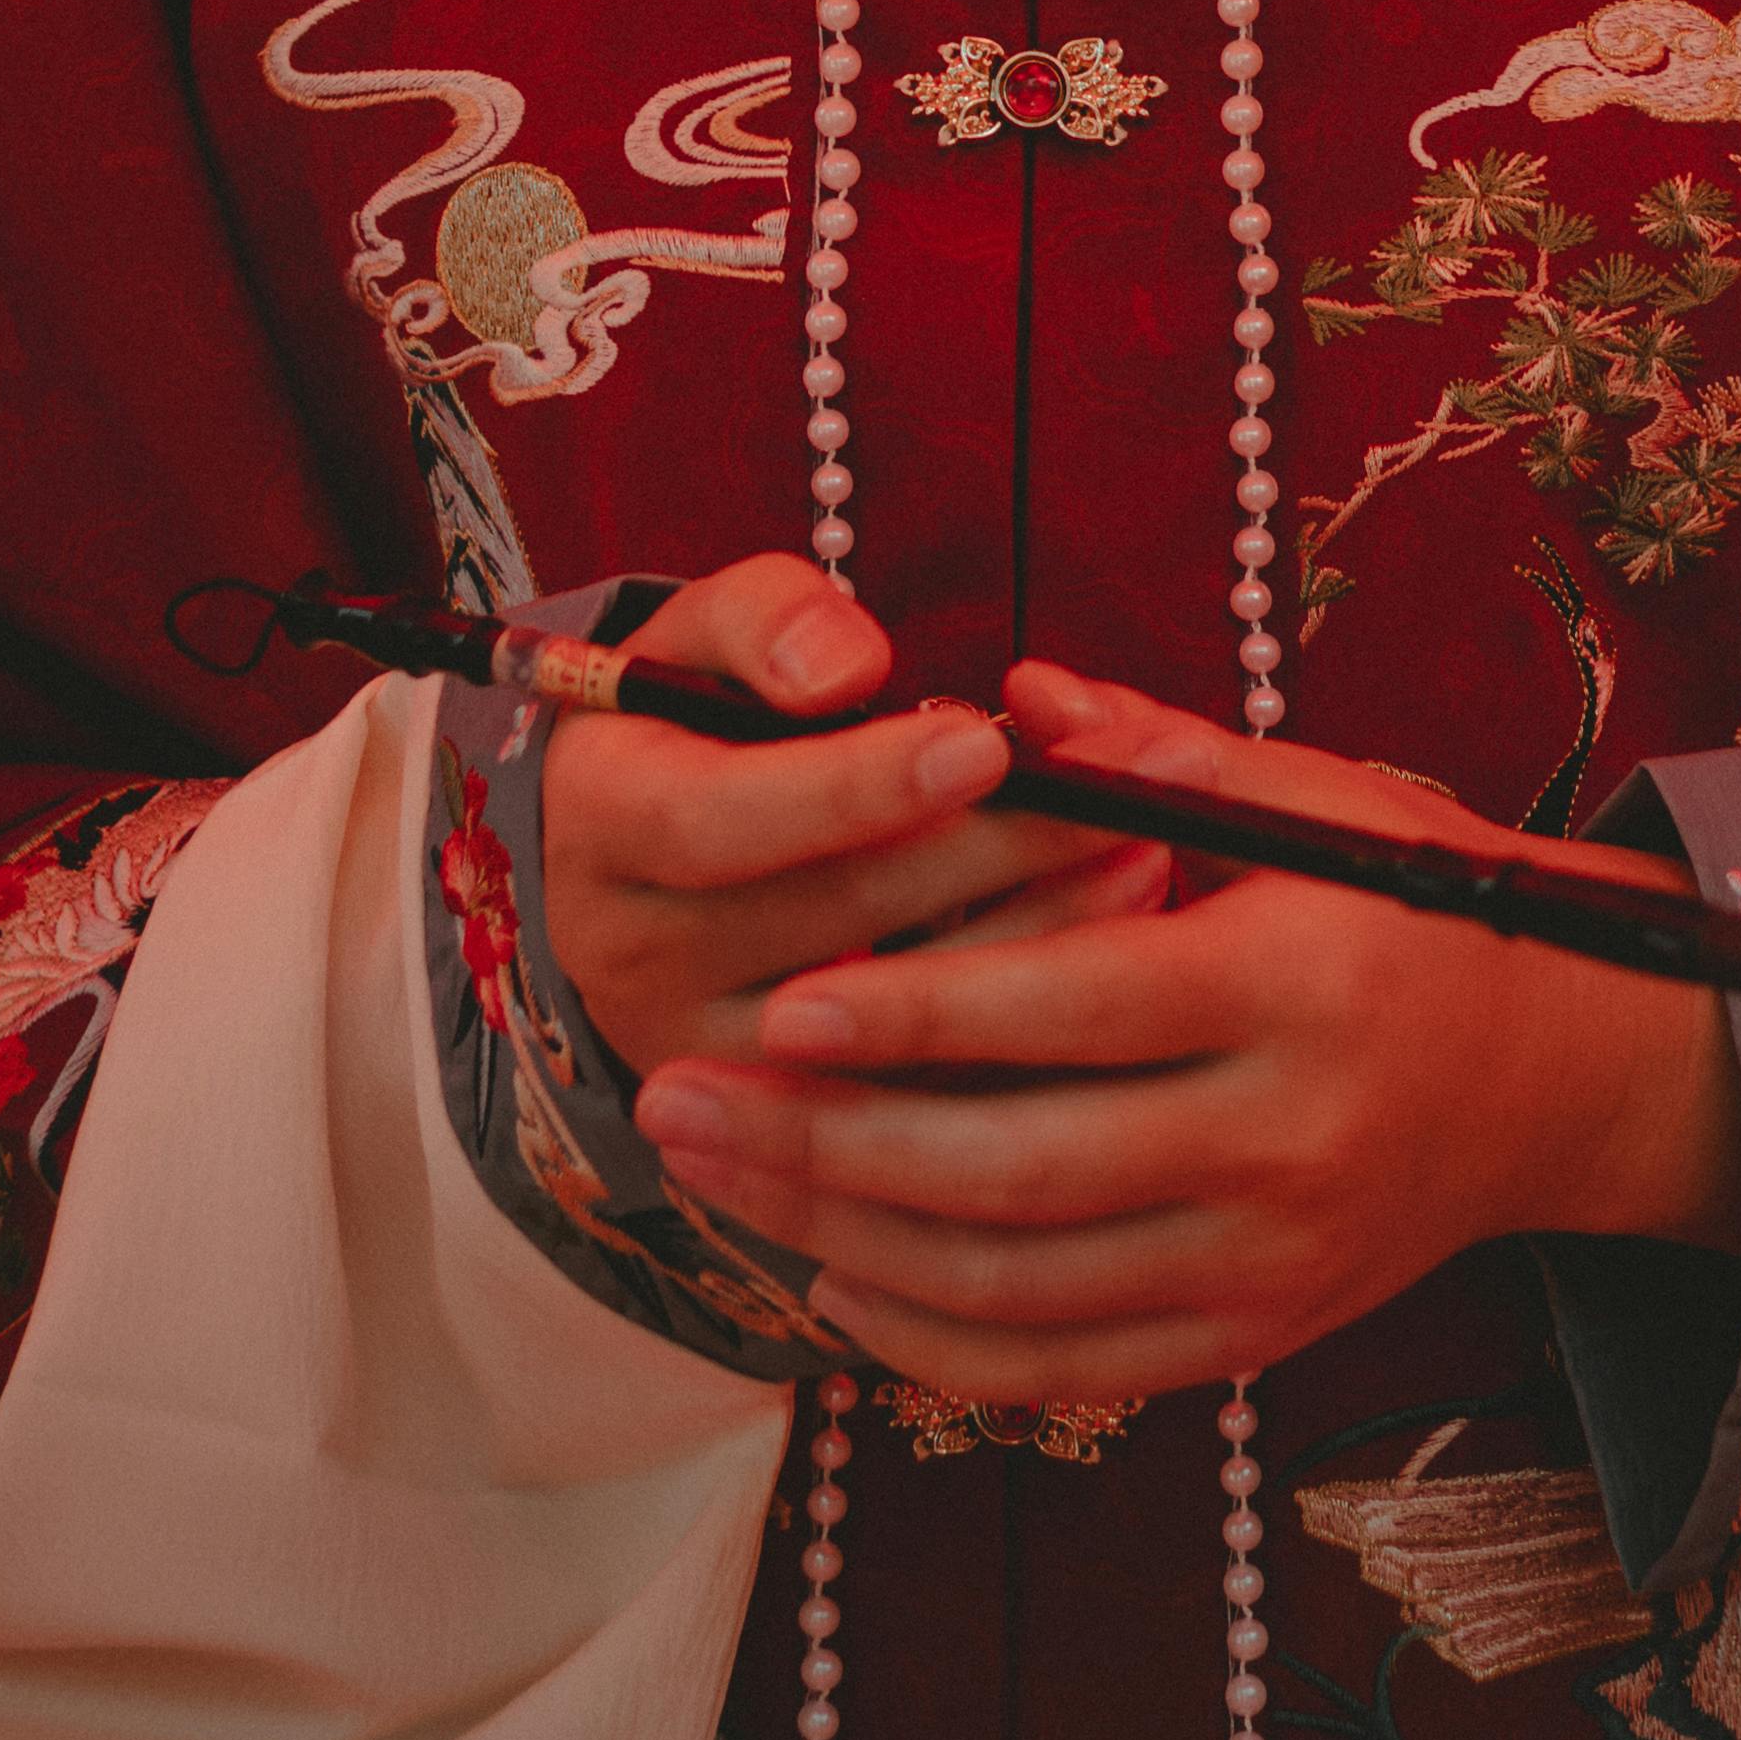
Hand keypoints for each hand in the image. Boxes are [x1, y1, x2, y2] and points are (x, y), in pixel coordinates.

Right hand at [540, 560, 1158, 1080]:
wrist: (652, 851)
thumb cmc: (709, 713)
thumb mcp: (709, 633)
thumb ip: (766, 619)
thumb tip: (848, 670)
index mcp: (599, 823)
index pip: (718, 821)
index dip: (853, 786)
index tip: (984, 741)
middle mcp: (629, 956)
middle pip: (824, 921)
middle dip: (986, 853)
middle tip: (1121, 794)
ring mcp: (706, 1056)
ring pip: (881, 1023)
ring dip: (1028, 936)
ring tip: (1141, 851)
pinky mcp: (781, 1121)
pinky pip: (913, 1090)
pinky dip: (1023, 1024)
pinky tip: (1113, 944)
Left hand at [630, 654, 1740, 1409]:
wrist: (1556, 1076)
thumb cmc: (1417, 907)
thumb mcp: (1319, 799)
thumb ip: (1159, 754)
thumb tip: (1008, 702)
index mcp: (1295, 983)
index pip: (1070, 1011)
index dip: (915, 1011)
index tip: (783, 1001)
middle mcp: (1284, 1141)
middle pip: (1014, 1171)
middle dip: (825, 1145)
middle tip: (679, 1099)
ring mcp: (1269, 1262)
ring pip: (1016, 1287)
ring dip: (843, 1244)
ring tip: (717, 1181)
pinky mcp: (1253, 1339)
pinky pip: (1063, 1368)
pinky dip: (932, 1342)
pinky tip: (831, 1284)